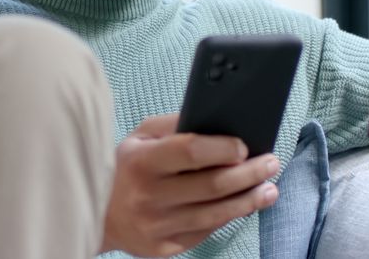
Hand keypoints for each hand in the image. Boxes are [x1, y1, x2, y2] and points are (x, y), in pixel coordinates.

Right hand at [99, 113, 279, 256]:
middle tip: (270, 163)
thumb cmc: (125, 167)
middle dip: (249, 173)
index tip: (245, 146)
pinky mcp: (163, 248)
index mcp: (140, 162)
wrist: (97, 214)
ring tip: (269, 189)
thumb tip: (220, 122)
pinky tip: (244, 206)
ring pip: (214, 214)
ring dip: (248, 200)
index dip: (222, 148)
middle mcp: (148, 196)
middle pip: (211, 186)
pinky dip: (228, 218)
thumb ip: (175, 126)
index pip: (190, 152)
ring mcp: (156, 226)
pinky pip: (205, 233)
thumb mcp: (140, 137)